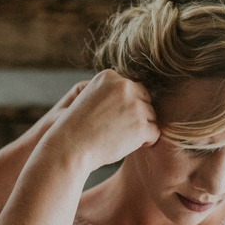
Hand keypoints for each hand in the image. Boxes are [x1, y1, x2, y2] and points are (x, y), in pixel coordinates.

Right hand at [36, 70, 157, 171]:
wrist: (69, 148)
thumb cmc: (80, 127)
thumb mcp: (93, 98)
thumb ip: (114, 92)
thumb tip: (143, 94)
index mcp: (109, 76)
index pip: (133, 88)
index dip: (126, 105)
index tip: (109, 117)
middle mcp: (124, 86)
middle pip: (145, 100)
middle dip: (137, 114)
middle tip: (118, 129)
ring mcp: (134, 106)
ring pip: (151, 116)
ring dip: (141, 128)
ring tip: (119, 136)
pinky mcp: (141, 125)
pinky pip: (155, 132)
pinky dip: (146, 141)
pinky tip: (129, 144)